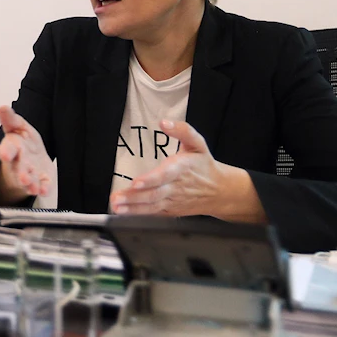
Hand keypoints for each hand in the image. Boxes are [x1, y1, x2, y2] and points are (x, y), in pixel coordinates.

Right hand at [0, 105, 52, 197]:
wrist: (31, 159)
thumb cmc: (23, 143)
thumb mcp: (17, 127)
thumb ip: (11, 119)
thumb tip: (2, 107)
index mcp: (12, 147)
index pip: (7, 149)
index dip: (6, 151)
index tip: (4, 154)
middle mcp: (18, 162)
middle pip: (18, 168)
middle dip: (21, 173)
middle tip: (24, 178)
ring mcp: (29, 174)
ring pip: (28, 180)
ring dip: (30, 183)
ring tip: (33, 187)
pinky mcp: (40, 181)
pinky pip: (41, 186)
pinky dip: (42, 188)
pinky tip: (44, 189)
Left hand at [108, 120, 264, 222]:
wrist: (220, 191)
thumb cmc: (204, 165)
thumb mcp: (198, 144)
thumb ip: (182, 130)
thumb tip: (164, 122)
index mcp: (182, 168)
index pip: (165, 175)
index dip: (151, 179)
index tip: (136, 182)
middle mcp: (176, 186)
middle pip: (154, 194)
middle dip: (134, 197)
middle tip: (116, 198)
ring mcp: (173, 201)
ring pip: (152, 205)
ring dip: (133, 207)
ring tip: (116, 207)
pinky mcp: (170, 210)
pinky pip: (153, 213)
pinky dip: (139, 214)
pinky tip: (124, 213)